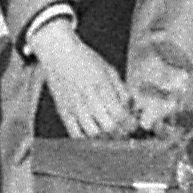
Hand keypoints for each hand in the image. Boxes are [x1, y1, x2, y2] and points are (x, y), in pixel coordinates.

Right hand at [35, 22, 141, 137]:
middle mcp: (88, 99)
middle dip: (120, 133)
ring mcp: (74, 107)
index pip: (120, 114)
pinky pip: (75, 134)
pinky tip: (93, 135)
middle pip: (108, 127)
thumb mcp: (109, 70)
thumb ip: (122, 90)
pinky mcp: (63, 112)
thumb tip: (132, 107)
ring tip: (110, 134)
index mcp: (101, 87)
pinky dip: (87, 139)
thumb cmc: (85, 60)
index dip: (130, 124)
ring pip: (93, 134)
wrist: (59, 54)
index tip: (133, 125)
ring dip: (105, 137)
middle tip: (124, 131)